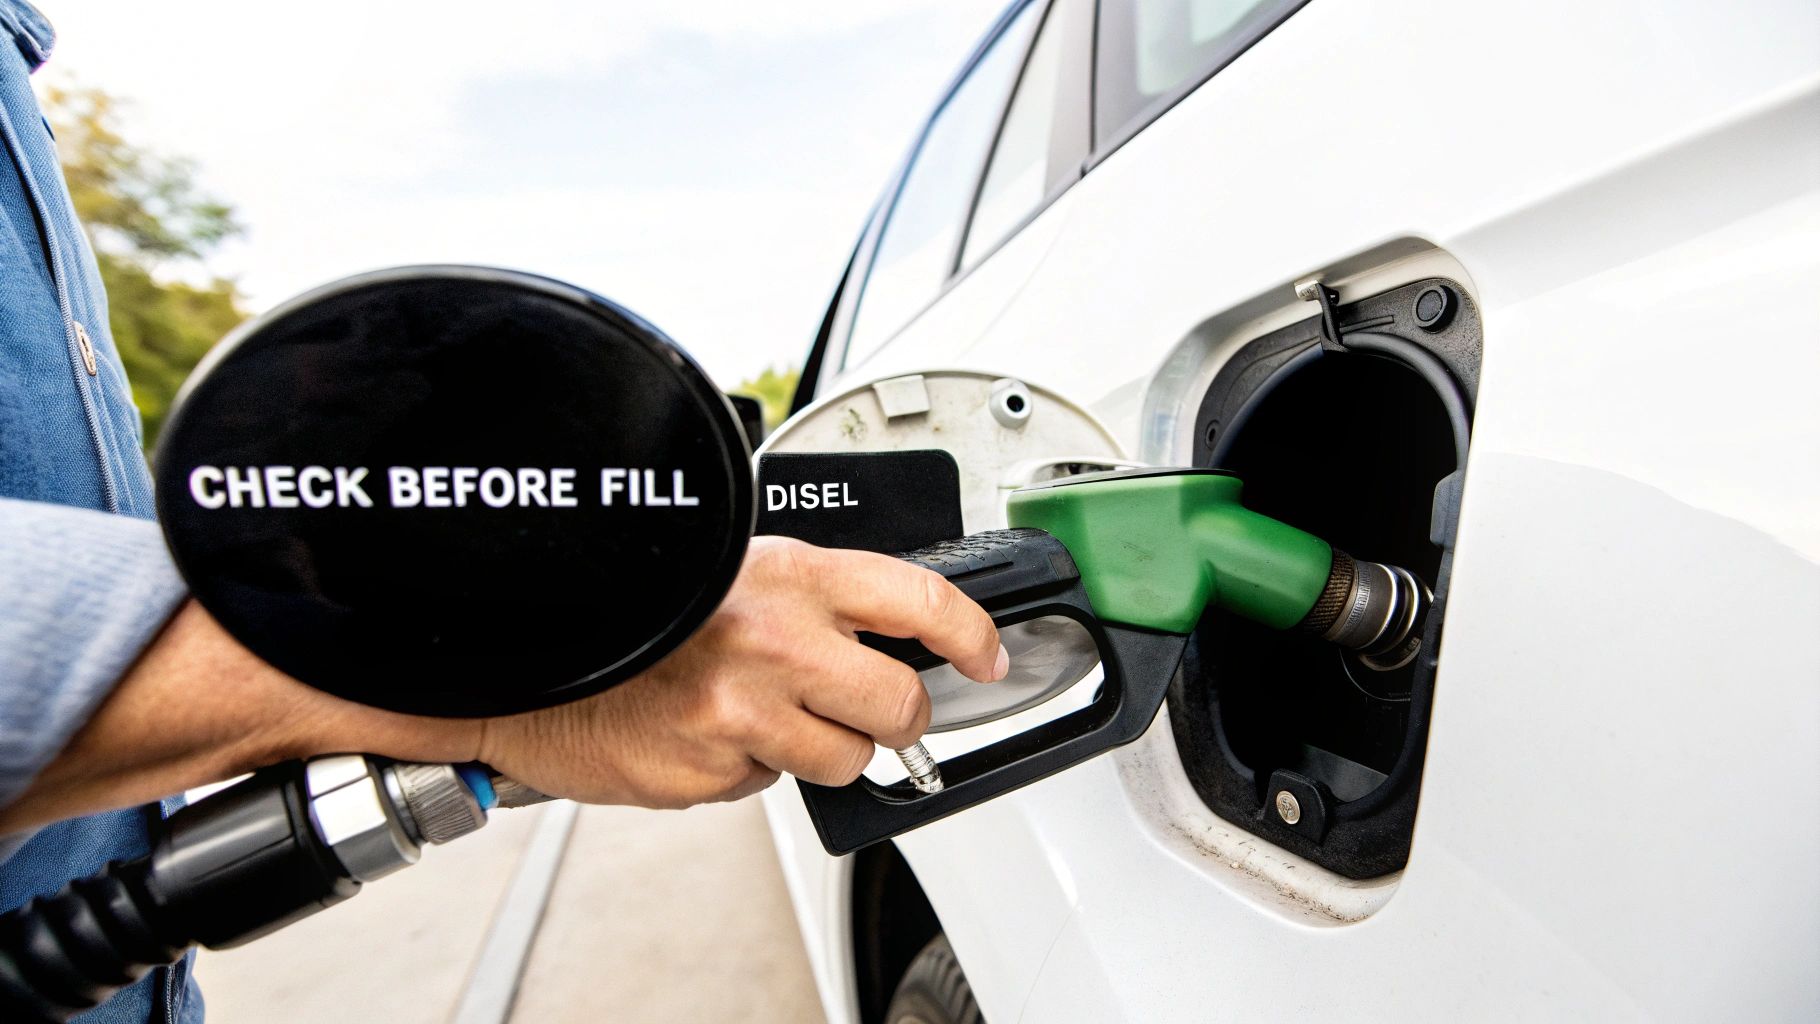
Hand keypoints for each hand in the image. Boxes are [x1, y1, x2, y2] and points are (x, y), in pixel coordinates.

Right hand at [476, 537, 1006, 808]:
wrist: (533, 660)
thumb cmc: (636, 609)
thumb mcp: (732, 568)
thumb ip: (811, 598)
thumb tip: (891, 634)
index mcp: (788, 575)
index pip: (918, 600)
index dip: (971, 634)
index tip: (988, 657)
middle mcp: (774, 641)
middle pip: (898, 705)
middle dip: (896, 717)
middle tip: (871, 709)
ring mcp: (741, 713)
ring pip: (843, 760)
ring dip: (819, 747)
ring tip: (761, 712)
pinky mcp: (710, 771)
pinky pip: (767, 784)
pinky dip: (748, 766)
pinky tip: (706, 730)